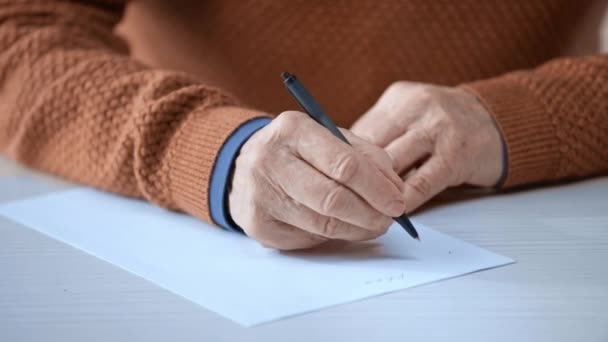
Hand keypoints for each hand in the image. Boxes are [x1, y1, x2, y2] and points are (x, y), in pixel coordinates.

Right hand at [229, 111, 405, 249]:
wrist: (242, 167)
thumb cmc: (296, 151)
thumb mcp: (328, 137)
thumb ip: (365, 156)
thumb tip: (395, 189)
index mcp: (292, 130)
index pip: (344, 164)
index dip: (377, 188)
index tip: (398, 201)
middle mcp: (269, 160)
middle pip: (333, 199)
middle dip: (370, 214)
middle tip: (389, 219)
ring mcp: (259, 195)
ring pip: (322, 224)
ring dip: (357, 229)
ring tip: (373, 225)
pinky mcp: (258, 225)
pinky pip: (307, 238)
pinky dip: (332, 236)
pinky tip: (341, 228)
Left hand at [351, 82, 503, 211]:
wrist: (497, 120)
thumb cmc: (443, 124)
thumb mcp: (409, 115)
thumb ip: (379, 134)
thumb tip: (343, 164)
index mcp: (399, 97)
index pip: (360, 131)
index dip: (346, 160)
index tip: (336, 181)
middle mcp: (417, 108)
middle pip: (373, 147)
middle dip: (358, 177)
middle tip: (345, 201)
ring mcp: (438, 130)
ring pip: (393, 165)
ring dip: (378, 191)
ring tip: (366, 210)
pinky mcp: (456, 155)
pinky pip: (422, 183)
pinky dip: (404, 200)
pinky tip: (394, 213)